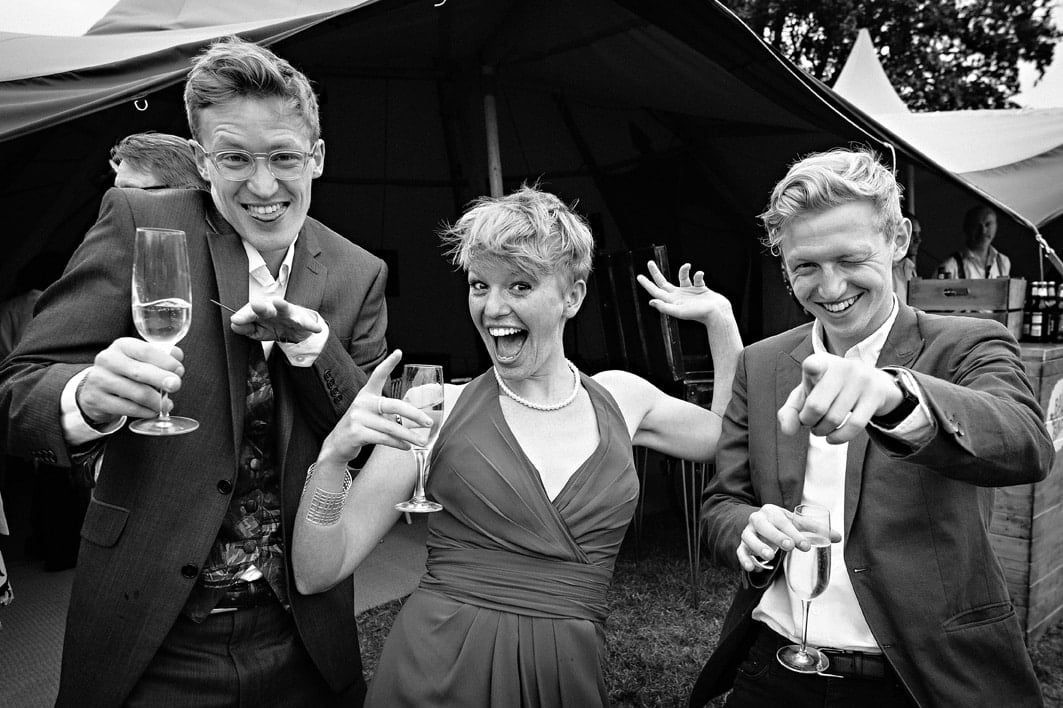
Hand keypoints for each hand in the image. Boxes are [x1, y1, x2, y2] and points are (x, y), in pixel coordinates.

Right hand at [77, 337, 184, 423]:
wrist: (96, 387)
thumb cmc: (127, 370)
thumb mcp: (142, 358)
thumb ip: (163, 354)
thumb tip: (178, 356)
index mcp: (122, 346)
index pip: (146, 351)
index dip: (165, 361)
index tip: (179, 370)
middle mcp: (108, 360)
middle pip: (140, 372)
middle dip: (162, 380)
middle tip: (176, 386)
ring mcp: (100, 381)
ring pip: (137, 393)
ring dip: (157, 401)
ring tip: (167, 404)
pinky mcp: (98, 400)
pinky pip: (129, 409)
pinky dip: (146, 412)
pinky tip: (153, 411)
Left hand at [229, 297, 322, 342]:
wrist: (297, 327)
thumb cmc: (275, 325)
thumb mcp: (257, 330)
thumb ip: (245, 328)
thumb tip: (234, 324)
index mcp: (261, 310)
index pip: (250, 313)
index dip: (244, 316)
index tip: (236, 320)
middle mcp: (274, 308)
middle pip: (266, 307)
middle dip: (260, 306)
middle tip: (255, 305)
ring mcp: (289, 313)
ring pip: (285, 309)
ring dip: (283, 306)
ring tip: (279, 303)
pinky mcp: (303, 320)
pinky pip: (307, 323)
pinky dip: (311, 325)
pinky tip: (315, 328)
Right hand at [317, 350, 433, 464]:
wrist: (336, 444)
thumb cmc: (360, 426)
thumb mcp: (370, 413)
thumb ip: (388, 412)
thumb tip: (416, 419)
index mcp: (366, 394)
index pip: (378, 375)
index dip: (388, 364)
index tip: (398, 352)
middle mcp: (362, 403)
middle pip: (394, 405)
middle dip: (414, 414)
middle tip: (428, 422)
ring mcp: (358, 418)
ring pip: (391, 427)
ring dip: (409, 436)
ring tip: (421, 441)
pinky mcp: (357, 433)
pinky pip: (384, 439)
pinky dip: (398, 444)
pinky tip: (406, 446)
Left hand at [636, 261, 732, 326]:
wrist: (718, 313)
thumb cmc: (699, 314)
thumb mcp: (680, 311)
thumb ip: (665, 307)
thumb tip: (651, 302)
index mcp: (672, 301)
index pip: (656, 291)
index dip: (647, 284)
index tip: (639, 276)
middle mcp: (679, 296)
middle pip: (663, 282)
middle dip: (656, 273)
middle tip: (650, 263)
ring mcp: (689, 292)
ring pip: (682, 277)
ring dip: (683, 270)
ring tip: (687, 266)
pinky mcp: (700, 289)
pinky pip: (697, 277)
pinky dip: (698, 274)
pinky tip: (700, 275)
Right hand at [737, 503, 841, 572]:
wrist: (757, 524)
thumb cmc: (780, 524)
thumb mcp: (795, 523)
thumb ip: (815, 530)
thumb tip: (838, 538)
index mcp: (771, 511)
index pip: (782, 521)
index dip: (794, 533)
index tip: (805, 545)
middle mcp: (757, 519)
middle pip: (764, 525)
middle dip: (776, 536)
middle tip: (789, 546)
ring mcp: (747, 532)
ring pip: (749, 538)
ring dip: (758, 547)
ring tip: (770, 557)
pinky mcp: (741, 545)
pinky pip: (740, 552)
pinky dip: (744, 559)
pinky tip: (752, 568)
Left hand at [777, 353, 903, 442]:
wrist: (873, 382)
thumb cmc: (830, 388)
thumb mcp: (808, 393)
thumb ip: (791, 411)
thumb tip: (787, 431)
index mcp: (820, 362)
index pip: (814, 365)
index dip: (812, 368)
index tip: (811, 369)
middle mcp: (842, 368)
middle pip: (816, 406)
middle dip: (807, 421)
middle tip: (809, 421)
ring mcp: (861, 380)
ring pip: (834, 419)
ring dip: (822, 431)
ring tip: (820, 428)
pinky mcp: (875, 395)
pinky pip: (854, 426)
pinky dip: (838, 437)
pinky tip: (831, 438)